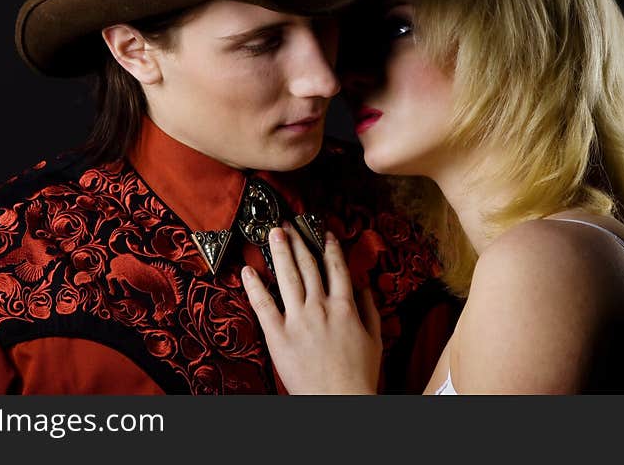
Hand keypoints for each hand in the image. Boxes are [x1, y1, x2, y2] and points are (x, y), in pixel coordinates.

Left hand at [241, 222, 381, 393]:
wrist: (339, 401)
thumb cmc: (359, 375)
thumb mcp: (375, 339)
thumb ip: (370, 309)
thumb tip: (364, 285)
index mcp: (345, 306)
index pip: (336, 268)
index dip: (329, 247)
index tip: (323, 233)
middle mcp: (320, 307)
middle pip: (309, 266)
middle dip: (299, 241)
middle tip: (290, 223)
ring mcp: (298, 319)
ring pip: (287, 277)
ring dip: (280, 251)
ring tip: (274, 233)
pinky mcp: (278, 335)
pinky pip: (263, 305)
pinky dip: (254, 286)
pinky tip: (248, 270)